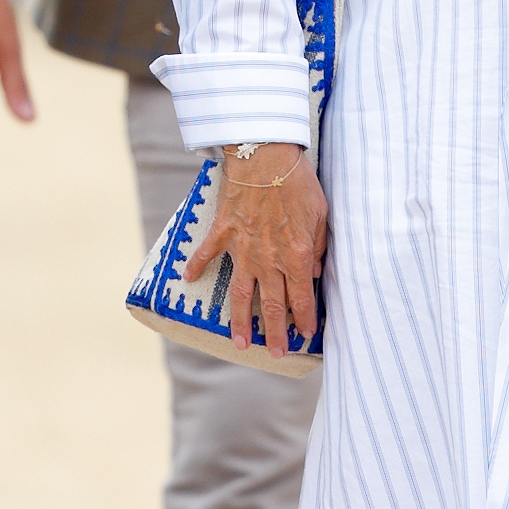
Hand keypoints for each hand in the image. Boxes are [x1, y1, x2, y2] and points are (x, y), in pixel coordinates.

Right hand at [184, 146, 327, 358]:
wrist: (265, 155)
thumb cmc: (298, 182)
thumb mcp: (320, 214)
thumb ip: (319, 245)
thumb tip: (315, 271)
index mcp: (296, 256)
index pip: (301, 298)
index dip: (304, 320)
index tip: (305, 336)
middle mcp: (268, 259)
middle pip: (271, 305)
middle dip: (275, 333)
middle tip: (277, 353)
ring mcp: (242, 248)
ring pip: (241, 294)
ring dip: (241, 322)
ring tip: (241, 344)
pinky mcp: (222, 232)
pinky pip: (206, 254)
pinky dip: (195, 267)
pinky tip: (188, 280)